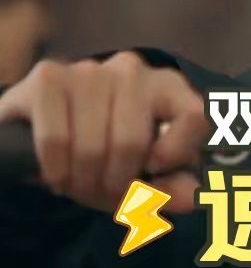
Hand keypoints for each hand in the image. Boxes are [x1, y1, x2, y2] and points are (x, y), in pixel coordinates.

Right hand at [0, 51, 208, 212]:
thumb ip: (169, 186)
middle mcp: (133, 69)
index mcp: (168, 86)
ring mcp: (91, 69)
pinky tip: (56, 174)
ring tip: (78, 184)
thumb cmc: (103, 152)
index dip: (177, 153)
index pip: (195, 116)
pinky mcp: (49, 76)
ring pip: (93, 145)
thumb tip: (194, 198)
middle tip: (102, 193)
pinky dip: (55, 170)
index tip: (154, 169)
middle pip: (133, 142)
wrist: (38, 128)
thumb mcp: (139, 175)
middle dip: (114, 184)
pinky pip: (56, 139)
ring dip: (82, 182)